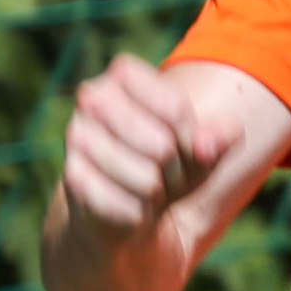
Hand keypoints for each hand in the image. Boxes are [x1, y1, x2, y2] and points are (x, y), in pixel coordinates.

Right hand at [56, 54, 247, 254]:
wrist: (125, 209)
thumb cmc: (168, 166)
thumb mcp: (202, 150)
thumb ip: (218, 139)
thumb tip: (208, 143)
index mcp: (124, 75)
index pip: (177, 109)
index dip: (191, 137)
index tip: (184, 142)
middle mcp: (93, 97)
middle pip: (164, 146)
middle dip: (176, 170)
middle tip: (164, 172)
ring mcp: (77, 136)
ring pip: (147, 179)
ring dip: (156, 194)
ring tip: (146, 188)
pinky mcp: (72, 177)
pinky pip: (128, 207)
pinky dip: (138, 214)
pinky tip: (128, 206)